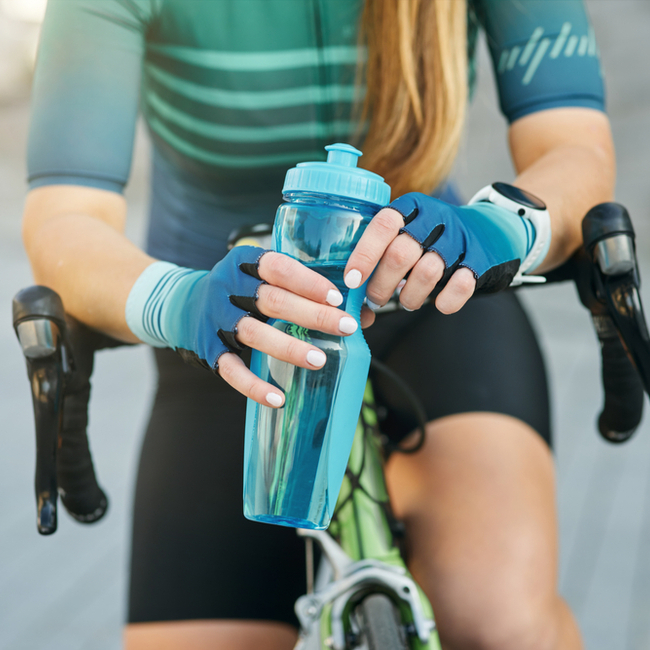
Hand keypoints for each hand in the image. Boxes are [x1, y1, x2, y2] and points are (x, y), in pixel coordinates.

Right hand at [127, 246, 357, 407]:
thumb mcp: (261, 277)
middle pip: (273, 301)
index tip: (337, 297)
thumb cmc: (240, 289)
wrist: (182, 304)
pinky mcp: (208, 349)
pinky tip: (278, 399)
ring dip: (289, 347)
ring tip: (319, 359)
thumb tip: (362, 314)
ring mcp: (216, 320)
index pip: (278, 267)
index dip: (307, 281)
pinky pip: (233, 371)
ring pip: (255, 334)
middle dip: (312, 314)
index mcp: (244, 263)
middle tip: (345, 326)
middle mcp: (228, 288)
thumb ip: (304, 289)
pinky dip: (254, 387)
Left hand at [344, 193, 531, 315]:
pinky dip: (445, 301)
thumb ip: (384, 249)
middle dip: (381, 285)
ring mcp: (460, 239)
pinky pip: (460, 286)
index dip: (364, 254)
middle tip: (375, 300)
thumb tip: (350, 286)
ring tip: (405, 302)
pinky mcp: (481, 260)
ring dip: (409, 296)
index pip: (383, 225)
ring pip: (427, 272)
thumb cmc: (435, 237)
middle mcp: (436, 219)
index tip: (351, 280)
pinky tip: (438, 302)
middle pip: (400, 254)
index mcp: (412, 207)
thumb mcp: (409, 229)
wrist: (492, 229)